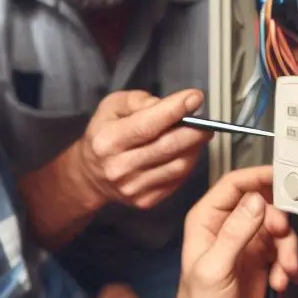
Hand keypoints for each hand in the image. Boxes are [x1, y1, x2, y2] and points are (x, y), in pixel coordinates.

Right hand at [75, 89, 210, 210]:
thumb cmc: (104, 135)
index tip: (195, 97)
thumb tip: (170, 105)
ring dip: (195, 147)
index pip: (148, 125)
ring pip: (179, 165)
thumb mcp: (112, 107)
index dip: (175, 110)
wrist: (91, 175)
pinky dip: (188, 163)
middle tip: (206, 120)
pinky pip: (178, 180)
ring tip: (198, 134)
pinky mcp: (145, 200)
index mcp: (108, 140)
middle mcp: (119, 167)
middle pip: (169, 147)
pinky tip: (186, 152)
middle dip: (195, 130)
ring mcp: (133, 187)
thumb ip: (139, 101)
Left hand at [170, 166, 297, 297]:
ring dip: (290, 250)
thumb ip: (235, 233)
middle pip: (266, 205)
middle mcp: (230, 224)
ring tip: (285, 272)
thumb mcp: (215, 267)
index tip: (284, 178)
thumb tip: (256, 201)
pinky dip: (291, 265)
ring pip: (281, 229)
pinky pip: (287, 250)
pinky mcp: (264, 257)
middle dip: (281, 222)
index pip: (235, 184)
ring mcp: (249, 240)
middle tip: (284, 237)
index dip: (260, 176)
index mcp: (209, 218)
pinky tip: (281, 281)